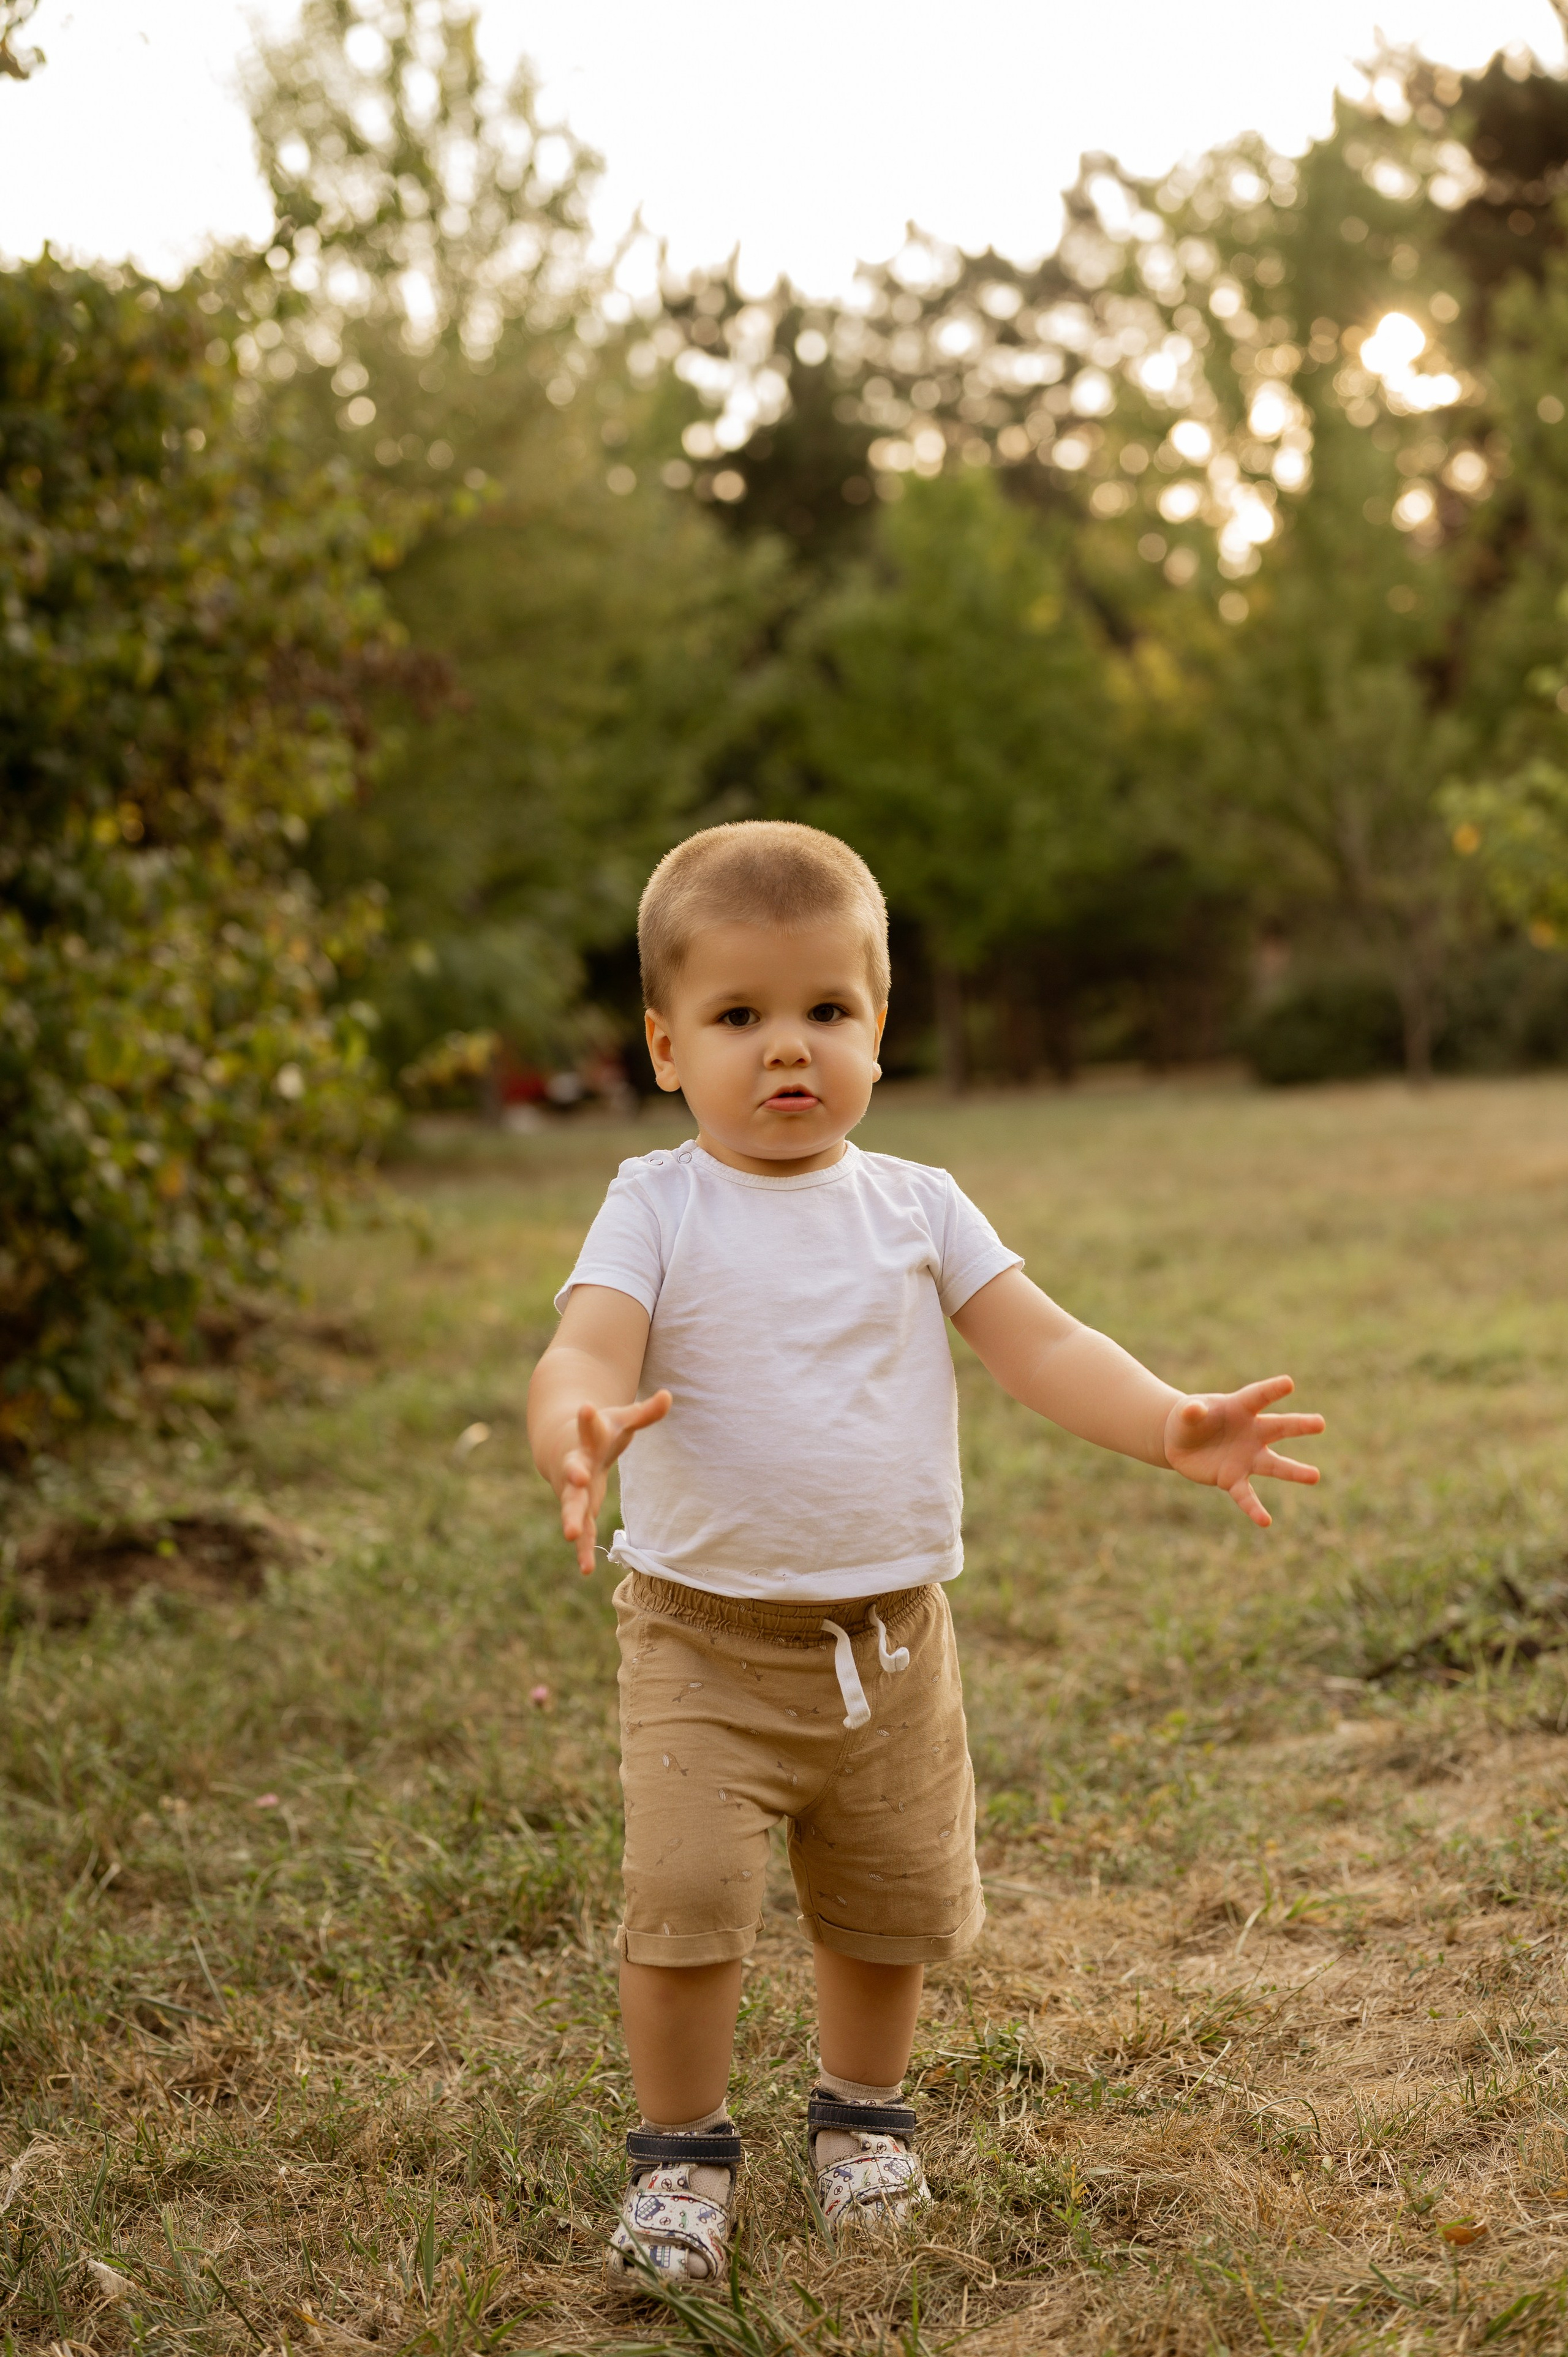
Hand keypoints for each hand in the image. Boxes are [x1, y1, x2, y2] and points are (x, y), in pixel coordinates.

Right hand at [558, 1391, 671, 1573]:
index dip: (588, 1419)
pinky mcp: (579, 1508)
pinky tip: (586, 1570)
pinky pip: (582, 1530)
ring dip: (572, 1519)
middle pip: (573, 1469)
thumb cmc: (598, 1432)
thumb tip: (668, 1395)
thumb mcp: (621, 1420)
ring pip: (571, 1505)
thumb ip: (644, 1413)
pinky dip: (584, 1549)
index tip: (586, 1407)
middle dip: (574, 1473)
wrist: (562, 1445)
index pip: (588, 1427)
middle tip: (578, 1476)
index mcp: (587, 1439)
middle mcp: (576, 1464)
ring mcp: (573, 1489)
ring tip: (571, 1535)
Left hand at [1163, 1375, 1323, 1528]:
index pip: (1258, 1397)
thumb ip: (1192, 1412)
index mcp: (1240, 1408)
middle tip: (1320, 1423)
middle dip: (1299, 1425)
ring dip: (1293, 1471)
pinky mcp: (1233, 1479)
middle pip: (1278, 1427)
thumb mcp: (1186, 1413)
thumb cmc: (1190, 1419)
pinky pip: (1246, 1496)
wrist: (1180, 1442)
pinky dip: (1254, 1509)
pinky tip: (1265, 1521)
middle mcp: (1251, 1433)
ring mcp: (1246, 1458)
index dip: (1272, 1390)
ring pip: (1273, 1465)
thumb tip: (1194, 1411)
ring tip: (1315, 1476)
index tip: (1288, 1383)